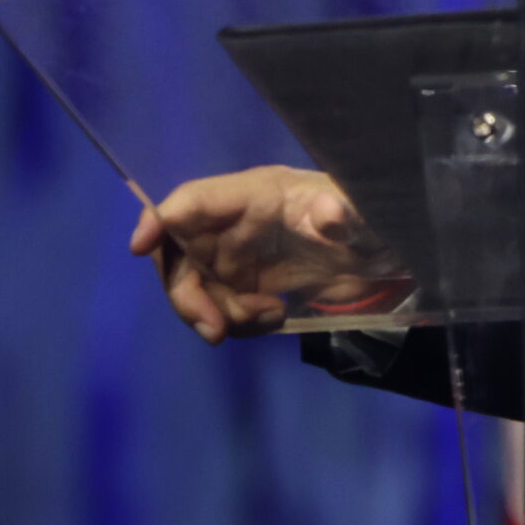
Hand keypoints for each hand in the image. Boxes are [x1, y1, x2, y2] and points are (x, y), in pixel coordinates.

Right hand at [128, 165, 402, 343]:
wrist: (386, 256)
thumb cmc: (372, 222)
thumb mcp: (365, 217)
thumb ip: (348, 212)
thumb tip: (331, 209)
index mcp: (256, 195)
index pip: (193, 200)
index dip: (159, 218)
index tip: (139, 247)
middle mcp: (235, 223)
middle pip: (178, 254)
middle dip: (186, 295)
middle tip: (216, 330)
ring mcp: (237, 254)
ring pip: (195, 288)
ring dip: (218, 313)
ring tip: (269, 315)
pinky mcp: (247, 283)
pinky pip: (220, 308)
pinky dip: (240, 322)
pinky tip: (277, 315)